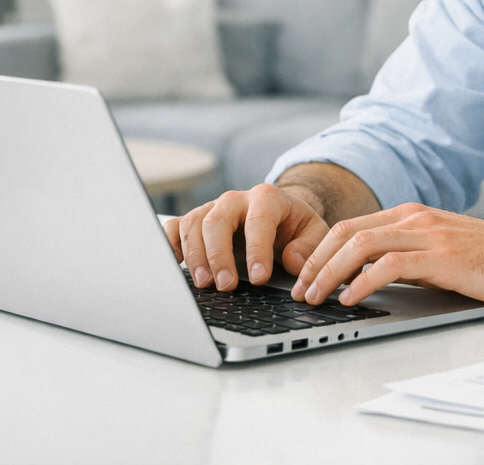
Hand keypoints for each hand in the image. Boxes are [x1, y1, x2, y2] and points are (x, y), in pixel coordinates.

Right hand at [164, 183, 329, 289]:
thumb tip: (292, 261)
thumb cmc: (295, 227)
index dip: (257, 249)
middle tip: (225, 285)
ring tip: (204, 284)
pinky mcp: (195, 222)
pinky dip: (170, 244)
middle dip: (219, 255)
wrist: (279, 215)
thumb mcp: (314, 233)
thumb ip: (308, 246)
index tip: (260, 277)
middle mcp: (235, 200)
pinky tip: (174, 263)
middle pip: (217, 221)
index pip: (258, 220)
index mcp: (267, 198)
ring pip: (193, 224)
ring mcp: (212, 209)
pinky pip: (174, 227)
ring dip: (195, 256)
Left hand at [289, 203, 483, 307]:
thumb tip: (377, 280)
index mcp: (415, 216)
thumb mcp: (447, 254)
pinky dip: (361, 282)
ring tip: (315, 298)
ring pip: (360, 244)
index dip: (321, 251)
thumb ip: (413, 259)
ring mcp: (429, 234)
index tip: (305, 277)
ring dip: (329, 273)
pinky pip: (388, 265)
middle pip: (346, 232)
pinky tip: (350, 300)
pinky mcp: (441, 256)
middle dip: (315, 262)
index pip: (353, 227)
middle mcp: (417, 218)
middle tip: (299, 290)